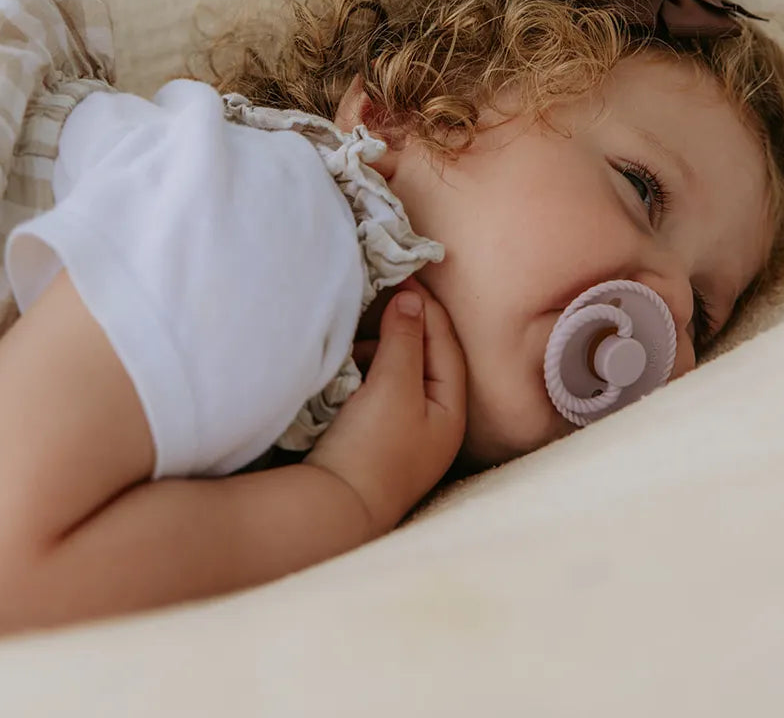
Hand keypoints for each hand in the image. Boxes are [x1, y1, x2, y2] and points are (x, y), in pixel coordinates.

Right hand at [305, 277, 465, 536]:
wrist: (332, 509)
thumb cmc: (372, 447)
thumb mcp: (393, 386)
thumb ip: (404, 338)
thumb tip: (411, 298)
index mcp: (451, 411)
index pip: (446, 343)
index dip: (427, 307)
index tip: (405, 275)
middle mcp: (435, 423)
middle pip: (426, 358)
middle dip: (405, 326)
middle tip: (380, 299)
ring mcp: (405, 434)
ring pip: (400, 373)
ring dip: (381, 349)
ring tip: (357, 339)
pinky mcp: (376, 439)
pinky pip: (379, 390)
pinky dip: (366, 372)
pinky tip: (347, 366)